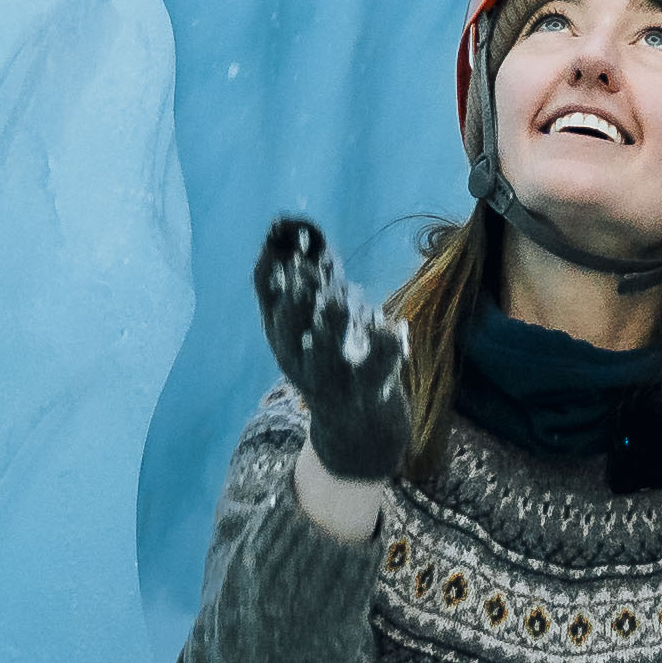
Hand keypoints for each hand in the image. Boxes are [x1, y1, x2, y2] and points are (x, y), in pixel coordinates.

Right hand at [254, 217, 422, 485]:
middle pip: (290, 326)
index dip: (272, 262)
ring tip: (341, 299)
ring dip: (331, 326)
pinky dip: (386, 348)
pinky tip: (394, 325)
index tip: (281, 227)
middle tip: (303, 265)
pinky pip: (377, 372)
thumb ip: (315, 279)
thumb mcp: (316, 321)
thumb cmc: (335, 363)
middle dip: (296, 296)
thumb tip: (304, 230)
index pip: (267, 295)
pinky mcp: (369, 394)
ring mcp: (333, 380)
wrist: (358, 435)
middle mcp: (299, 360)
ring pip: (325, 354)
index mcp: (283, 336)